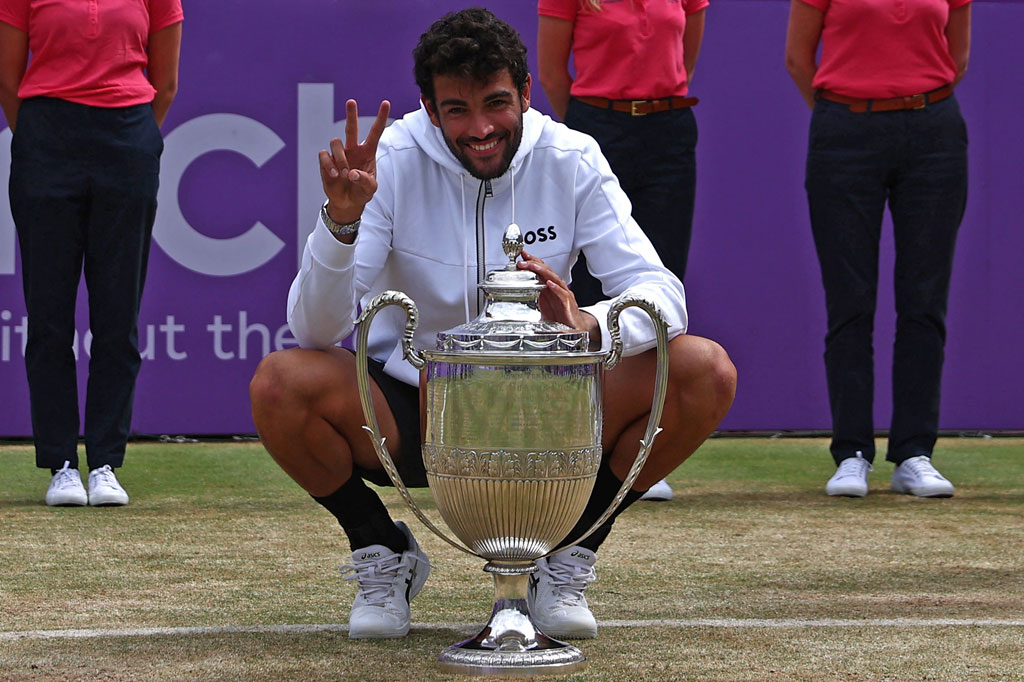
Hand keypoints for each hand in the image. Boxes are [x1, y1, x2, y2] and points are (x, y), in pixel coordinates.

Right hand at [318, 99, 389, 222]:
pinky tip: (334, 176)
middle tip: (351, 102)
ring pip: (336, 142)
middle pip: (351, 128)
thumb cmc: (362, 192)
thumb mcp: (370, 189)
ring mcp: (339, 154)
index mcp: (367, 152)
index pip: (375, 132)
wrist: (347, 202)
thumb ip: (365, 181)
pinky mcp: (327, 160)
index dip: (380, 117)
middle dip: (351, 114)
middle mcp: (353, 149)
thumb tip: (352, 173)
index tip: (385, 103)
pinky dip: (329, 165)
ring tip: (343, 174)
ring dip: (340, 158)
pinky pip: (324, 154)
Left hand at [518, 251, 598, 342]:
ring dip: (543, 271)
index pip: (541, 270)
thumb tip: (518, 297)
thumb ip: (533, 299)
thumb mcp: (542, 307)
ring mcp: (563, 294)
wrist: (575, 327)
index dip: (533, 262)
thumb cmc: (560, 316)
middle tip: (523, 261)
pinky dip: (556, 288)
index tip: (522, 256)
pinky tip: (549, 284)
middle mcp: (557, 288)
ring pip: (554, 279)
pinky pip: (562, 294)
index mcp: (550, 288)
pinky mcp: (568, 304)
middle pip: (546, 271)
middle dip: (534, 264)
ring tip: (533, 266)